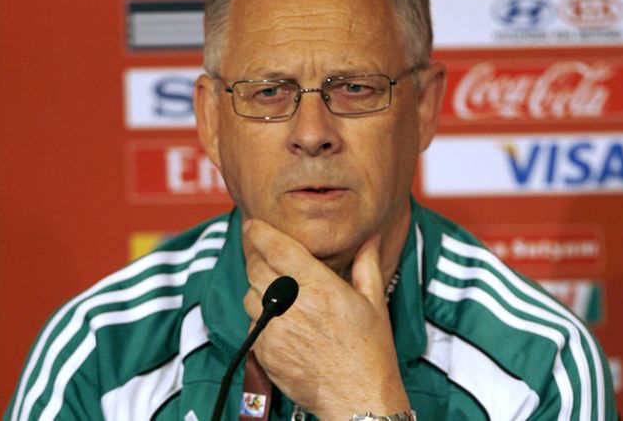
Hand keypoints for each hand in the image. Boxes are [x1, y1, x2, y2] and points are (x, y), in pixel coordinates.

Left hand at [242, 219, 409, 419]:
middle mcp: (292, 305)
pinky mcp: (265, 351)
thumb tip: (370, 238)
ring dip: (257, 288)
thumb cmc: (370, 352)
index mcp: (318, 287)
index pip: (276, 248)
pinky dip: (261, 318)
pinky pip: (252, 324)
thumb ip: (366, 265)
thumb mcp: (374, 303)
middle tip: (263, 253)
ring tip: (278, 293)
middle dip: (256, 255)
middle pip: (255, 267)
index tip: (252, 224)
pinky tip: (282, 322)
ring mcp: (275, 330)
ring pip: (249, 295)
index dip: (259, 232)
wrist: (357, 398)